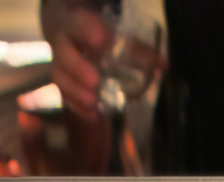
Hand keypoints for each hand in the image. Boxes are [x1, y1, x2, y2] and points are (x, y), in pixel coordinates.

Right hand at [41, 1, 166, 120]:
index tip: (103, 40)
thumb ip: (139, 50)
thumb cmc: (98, 36)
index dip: (89, 31)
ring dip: (75, 92)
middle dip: (78, 68)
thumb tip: (163, 65)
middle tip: (95, 81)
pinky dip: (77, 107)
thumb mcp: (114, 36)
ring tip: (92, 102)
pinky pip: (64, 96)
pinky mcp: (61, 83)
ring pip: (60, 77)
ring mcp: (60, 64)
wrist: (72, 39)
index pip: (80, 24)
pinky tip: (93, 115)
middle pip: (64, 53)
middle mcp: (65, 44)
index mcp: (78, 25)